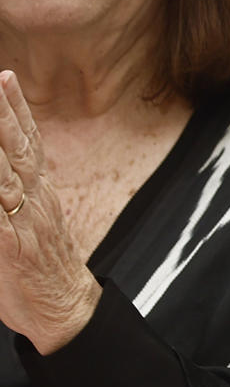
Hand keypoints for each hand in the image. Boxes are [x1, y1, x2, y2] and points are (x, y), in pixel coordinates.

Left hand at [0, 71, 98, 354]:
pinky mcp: (10, 247)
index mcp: (39, 191)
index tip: (4, 75)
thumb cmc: (37, 269)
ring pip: (5, 174)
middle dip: (4, 110)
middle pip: (17, 146)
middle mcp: (35, 199)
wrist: (66, 311)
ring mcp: (24, 221)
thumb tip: (7, 173)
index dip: (15, 107)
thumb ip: (13, 197)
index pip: (27, 140)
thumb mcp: (27, 223)